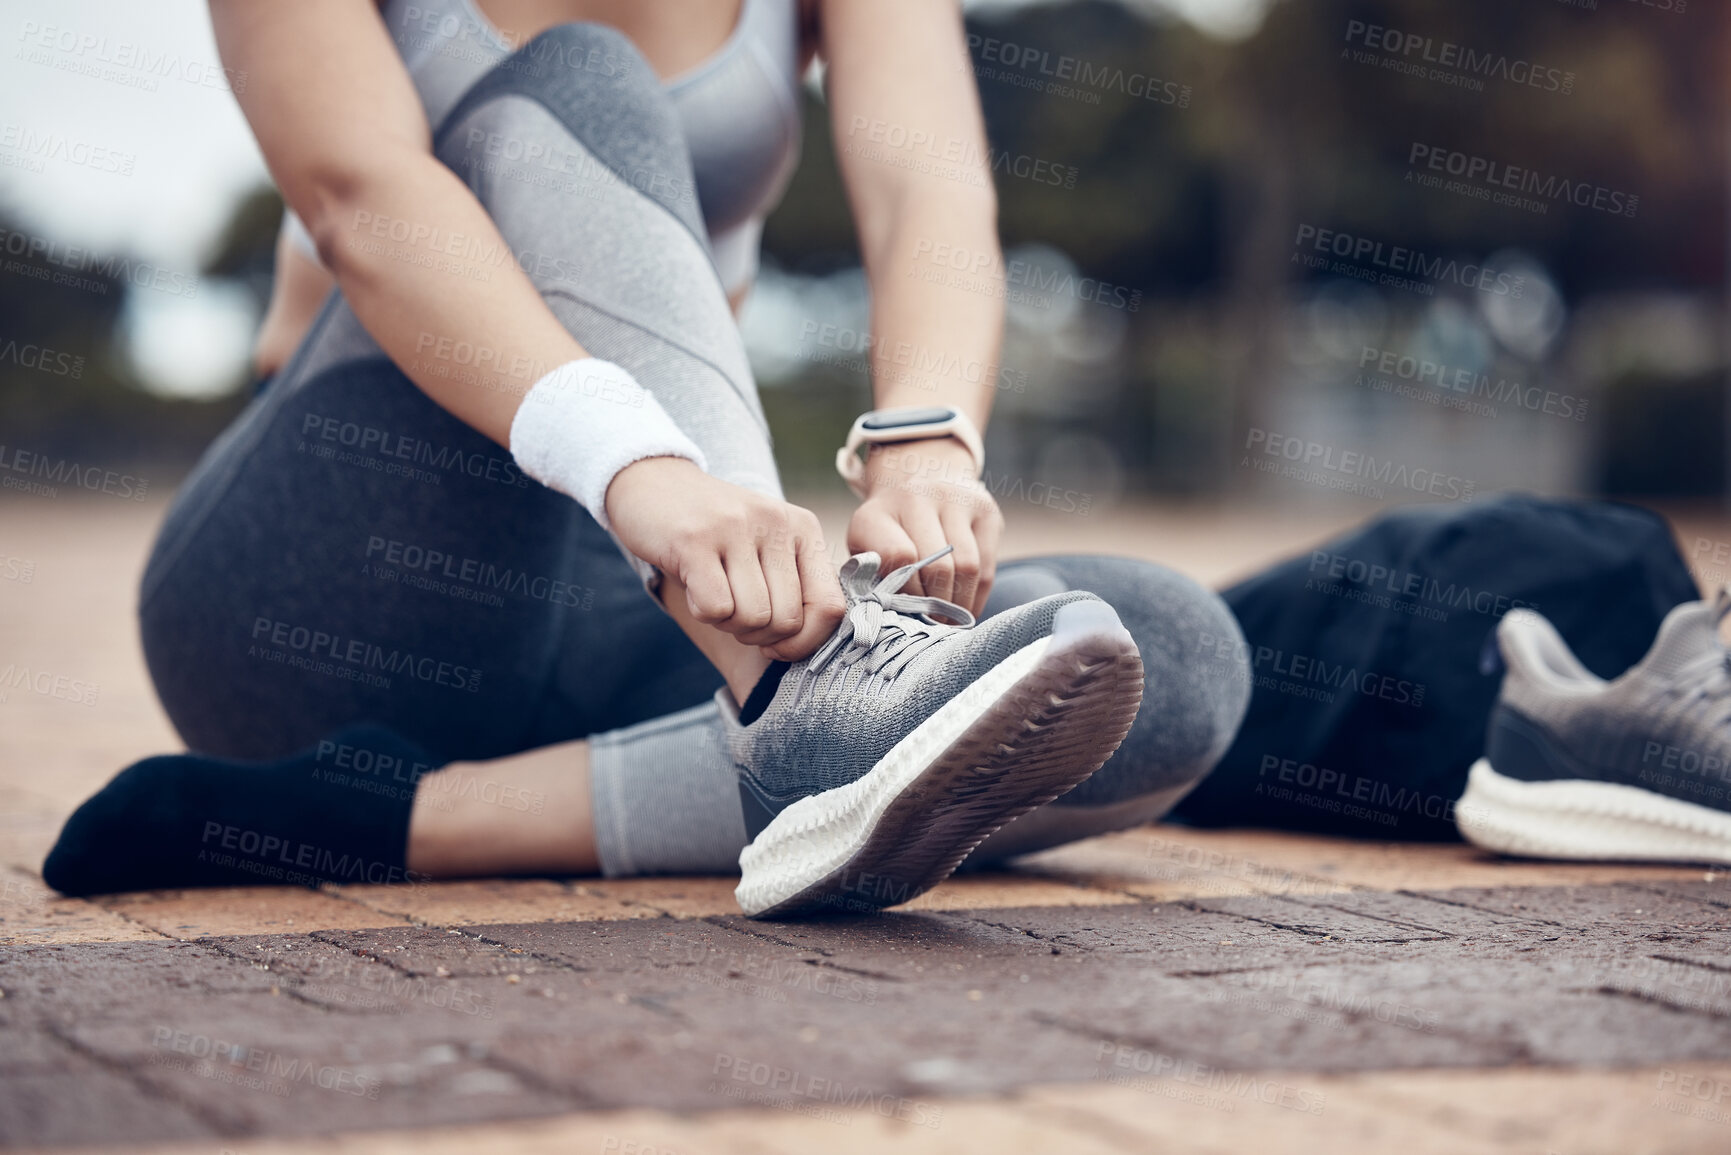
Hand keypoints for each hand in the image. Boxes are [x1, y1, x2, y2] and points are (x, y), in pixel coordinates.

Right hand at [606, 457, 845, 659]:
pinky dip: (703, 613)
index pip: (830, 607)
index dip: (804, 642)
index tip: (775, 642)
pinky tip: (694, 586)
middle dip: (758, 635)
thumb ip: (793, 588)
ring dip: (728, 623)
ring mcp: (736, 528)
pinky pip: (716, 608)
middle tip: (735, 612)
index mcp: (803, 528)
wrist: (653, 482)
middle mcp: (776, 523)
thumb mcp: (764, 547)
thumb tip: (800, 646)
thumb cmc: (714, 531)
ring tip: (714, 594)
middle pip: (787, 620)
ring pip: (753, 618)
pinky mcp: (695, 539)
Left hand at [847, 438, 1002, 615]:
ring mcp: (956, 498)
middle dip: (936, 606)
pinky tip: (964, 607)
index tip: (905, 614)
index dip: (906, 594)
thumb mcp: (865, 550)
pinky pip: (987, 567)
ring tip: (948, 620)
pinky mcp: (986, 509)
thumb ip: (872, 581)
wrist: (916, 476)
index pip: (899, 558)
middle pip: (938, 567)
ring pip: (967, 568)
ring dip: (959, 605)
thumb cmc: (887, 532)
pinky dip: (977, 597)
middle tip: (932, 625)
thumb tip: (891, 623)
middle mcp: (917, 497)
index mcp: (876, 513)